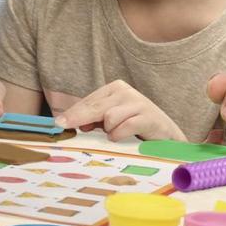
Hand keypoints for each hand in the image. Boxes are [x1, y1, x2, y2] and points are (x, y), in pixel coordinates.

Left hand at [54, 80, 186, 142]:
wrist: (167, 135)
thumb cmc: (137, 126)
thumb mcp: (113, 120)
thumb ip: (94, 119)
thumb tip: (70, 121)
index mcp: (115, 89)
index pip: (88, 101)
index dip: (73, 113)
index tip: (58, 122)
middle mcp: (125, 91)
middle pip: (95, 107)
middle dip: (78, 118)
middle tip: (62, 126)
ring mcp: (137, 102)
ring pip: (109, 118)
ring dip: (109, 131)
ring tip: (117, 135)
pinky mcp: (148, 116)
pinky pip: (123, 127)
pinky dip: (119, 135)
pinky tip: (122, 137)